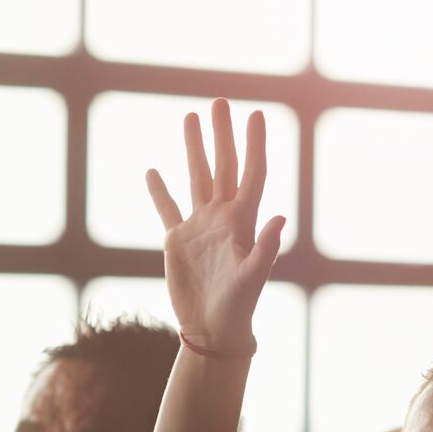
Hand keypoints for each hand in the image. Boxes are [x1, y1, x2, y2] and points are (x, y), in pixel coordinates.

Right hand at [145, 98, 286, 353]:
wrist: (212, 329)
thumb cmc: (238, 306)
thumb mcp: (253, 278)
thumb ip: (265, 248)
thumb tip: (279, 217)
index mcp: (242, 221)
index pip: (251, 173)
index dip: (254, 144)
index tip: (256, 115)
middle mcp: (222, 217)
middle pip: (223, 166)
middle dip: (221, 134)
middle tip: (219, 102)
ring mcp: (199, 227)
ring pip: (197, 178)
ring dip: (194, 149)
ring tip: (189, 118)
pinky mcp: (177, 241)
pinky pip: (167, 208)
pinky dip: (160, 191)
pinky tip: (153, 171)